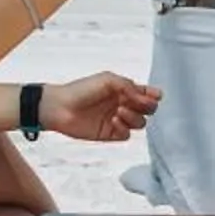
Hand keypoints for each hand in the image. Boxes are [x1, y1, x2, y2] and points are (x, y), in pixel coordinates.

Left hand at [40, 71, 161, 143]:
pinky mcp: (110, 134)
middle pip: (148, 110)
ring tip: (119, 111)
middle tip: (139, 104)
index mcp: (123, 90)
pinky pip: (127, 135)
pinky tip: (113, 121)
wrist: (60, 107)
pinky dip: (124, 128)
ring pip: (140, 123)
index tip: (154, 95)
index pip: (146, 94)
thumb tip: (145, 97)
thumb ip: (129, 86)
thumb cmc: (81, 89)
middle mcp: (123, 105)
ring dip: (134, 117)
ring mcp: (118, 120)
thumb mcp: (108, 80)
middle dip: (147, 107)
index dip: (154, 95)